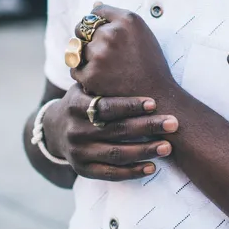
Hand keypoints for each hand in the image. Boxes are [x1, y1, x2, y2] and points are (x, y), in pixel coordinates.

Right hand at [43, 85, 179, 180]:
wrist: (55, 130)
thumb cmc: (82, 102)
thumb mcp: (84, 87)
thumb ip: (101, 79)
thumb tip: (129, 54)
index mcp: (75, 105)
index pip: (106, 106)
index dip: (130, 105)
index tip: (154, 102)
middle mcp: (75, 130)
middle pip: (116, 130)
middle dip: (147, 126)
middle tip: (173, 123)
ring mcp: (78, 152)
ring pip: (116, 153)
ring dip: (145, 151)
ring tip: (168, 147)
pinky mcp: (83, 169)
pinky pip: (110, 173)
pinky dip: (132, 172)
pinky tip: (152, 167)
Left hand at [71, 4, 176, 99]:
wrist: (156, 97)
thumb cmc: (149, 64)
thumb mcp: (141, 33)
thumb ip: (118, 18)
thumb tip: (94, 3)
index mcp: (127, 20)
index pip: (97, 12)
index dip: (98, 24)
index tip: (105, 36)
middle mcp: (111, 34)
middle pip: (82, 29)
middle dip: (87, 39)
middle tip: (103, 54)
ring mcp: (99, 54)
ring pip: (76, 49)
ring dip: (85, 57)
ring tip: (105, 68)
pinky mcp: (91, 75)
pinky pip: (75, 69)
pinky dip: (84, 74)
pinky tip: (101, 79)